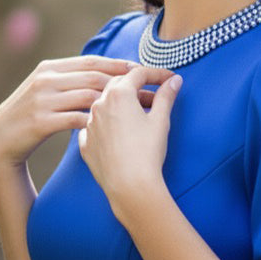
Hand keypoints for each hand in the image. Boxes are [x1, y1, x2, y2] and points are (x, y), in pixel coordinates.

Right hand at [0, 56, 139, 173]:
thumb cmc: (31, 113)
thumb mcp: (46, 88)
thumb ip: (70, 78)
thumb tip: (105, 72)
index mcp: (50, 68)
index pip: (92, 62)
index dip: (120, 65)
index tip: (144, 70)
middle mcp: (46, 80)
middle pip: (95, 77)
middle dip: (126, 83)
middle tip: (150, 91)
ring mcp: (42, 100)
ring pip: (89, 97)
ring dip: (118, 104)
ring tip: (140, 111)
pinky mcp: (41, 122)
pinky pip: (77, 119)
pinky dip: (97, 121)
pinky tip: (115, 127)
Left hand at [78, 66, 181, 221]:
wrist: (130, 186)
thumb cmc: (147, 152)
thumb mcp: (161, 120)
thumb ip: (166, 96)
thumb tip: (174, 81)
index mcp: (118, 94)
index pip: (138, 73)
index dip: (157, 74)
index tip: (169, 79)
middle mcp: (99, 105)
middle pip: (119, 84)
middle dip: (138, 85)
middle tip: (156, 95)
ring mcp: (89, 124)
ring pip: (105, 104)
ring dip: (121, 104)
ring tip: (139, 114)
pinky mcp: (85, 143)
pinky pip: (95, 125)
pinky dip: (108, 123)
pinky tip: (120, 131)